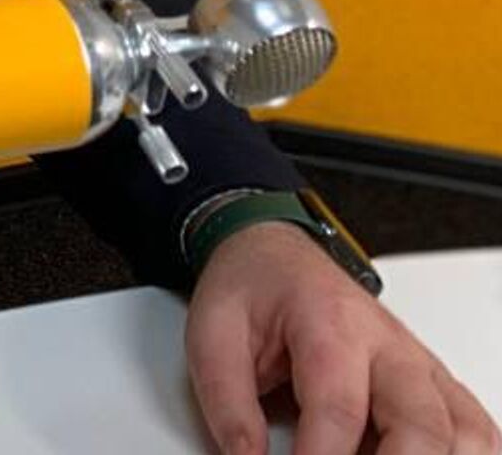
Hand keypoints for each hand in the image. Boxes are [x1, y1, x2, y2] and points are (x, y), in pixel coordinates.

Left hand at [185, 221, 499, 453]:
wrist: (276, 253)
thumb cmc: (251, 289)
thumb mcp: (211, 332)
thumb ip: (227, 403)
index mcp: (328, 322)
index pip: (339, 408)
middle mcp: (387, 345)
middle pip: (422, 425)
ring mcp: (418, 366)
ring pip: (466, 433)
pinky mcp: (435, 388)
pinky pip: (476, 433)